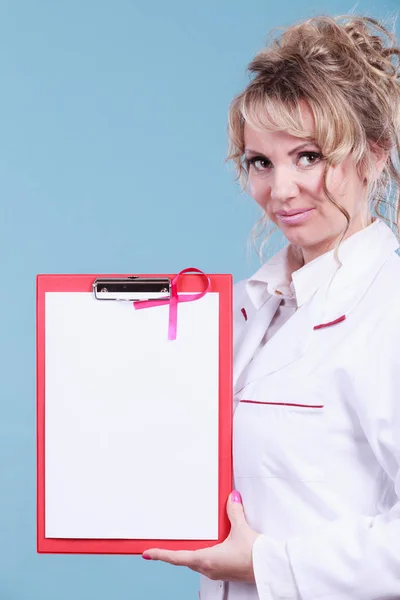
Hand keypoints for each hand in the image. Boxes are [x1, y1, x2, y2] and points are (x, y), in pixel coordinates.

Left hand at [142, 490, 259, 582]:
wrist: (269, 570)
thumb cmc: (254, 556)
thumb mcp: (241, 530)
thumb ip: (233, 512)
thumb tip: (231, 498)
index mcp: (207, 559)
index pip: (177, 558)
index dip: (160, 555)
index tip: (147, 553)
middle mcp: (209, 568)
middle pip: (183, 560)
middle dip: (171, 554)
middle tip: (157, 549)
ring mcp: (216, 571)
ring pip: (194, 562)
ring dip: (185, 555)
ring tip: (176, 547)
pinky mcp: (225, 571)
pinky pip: (206, 563)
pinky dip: (198, 556)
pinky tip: (205, 548)